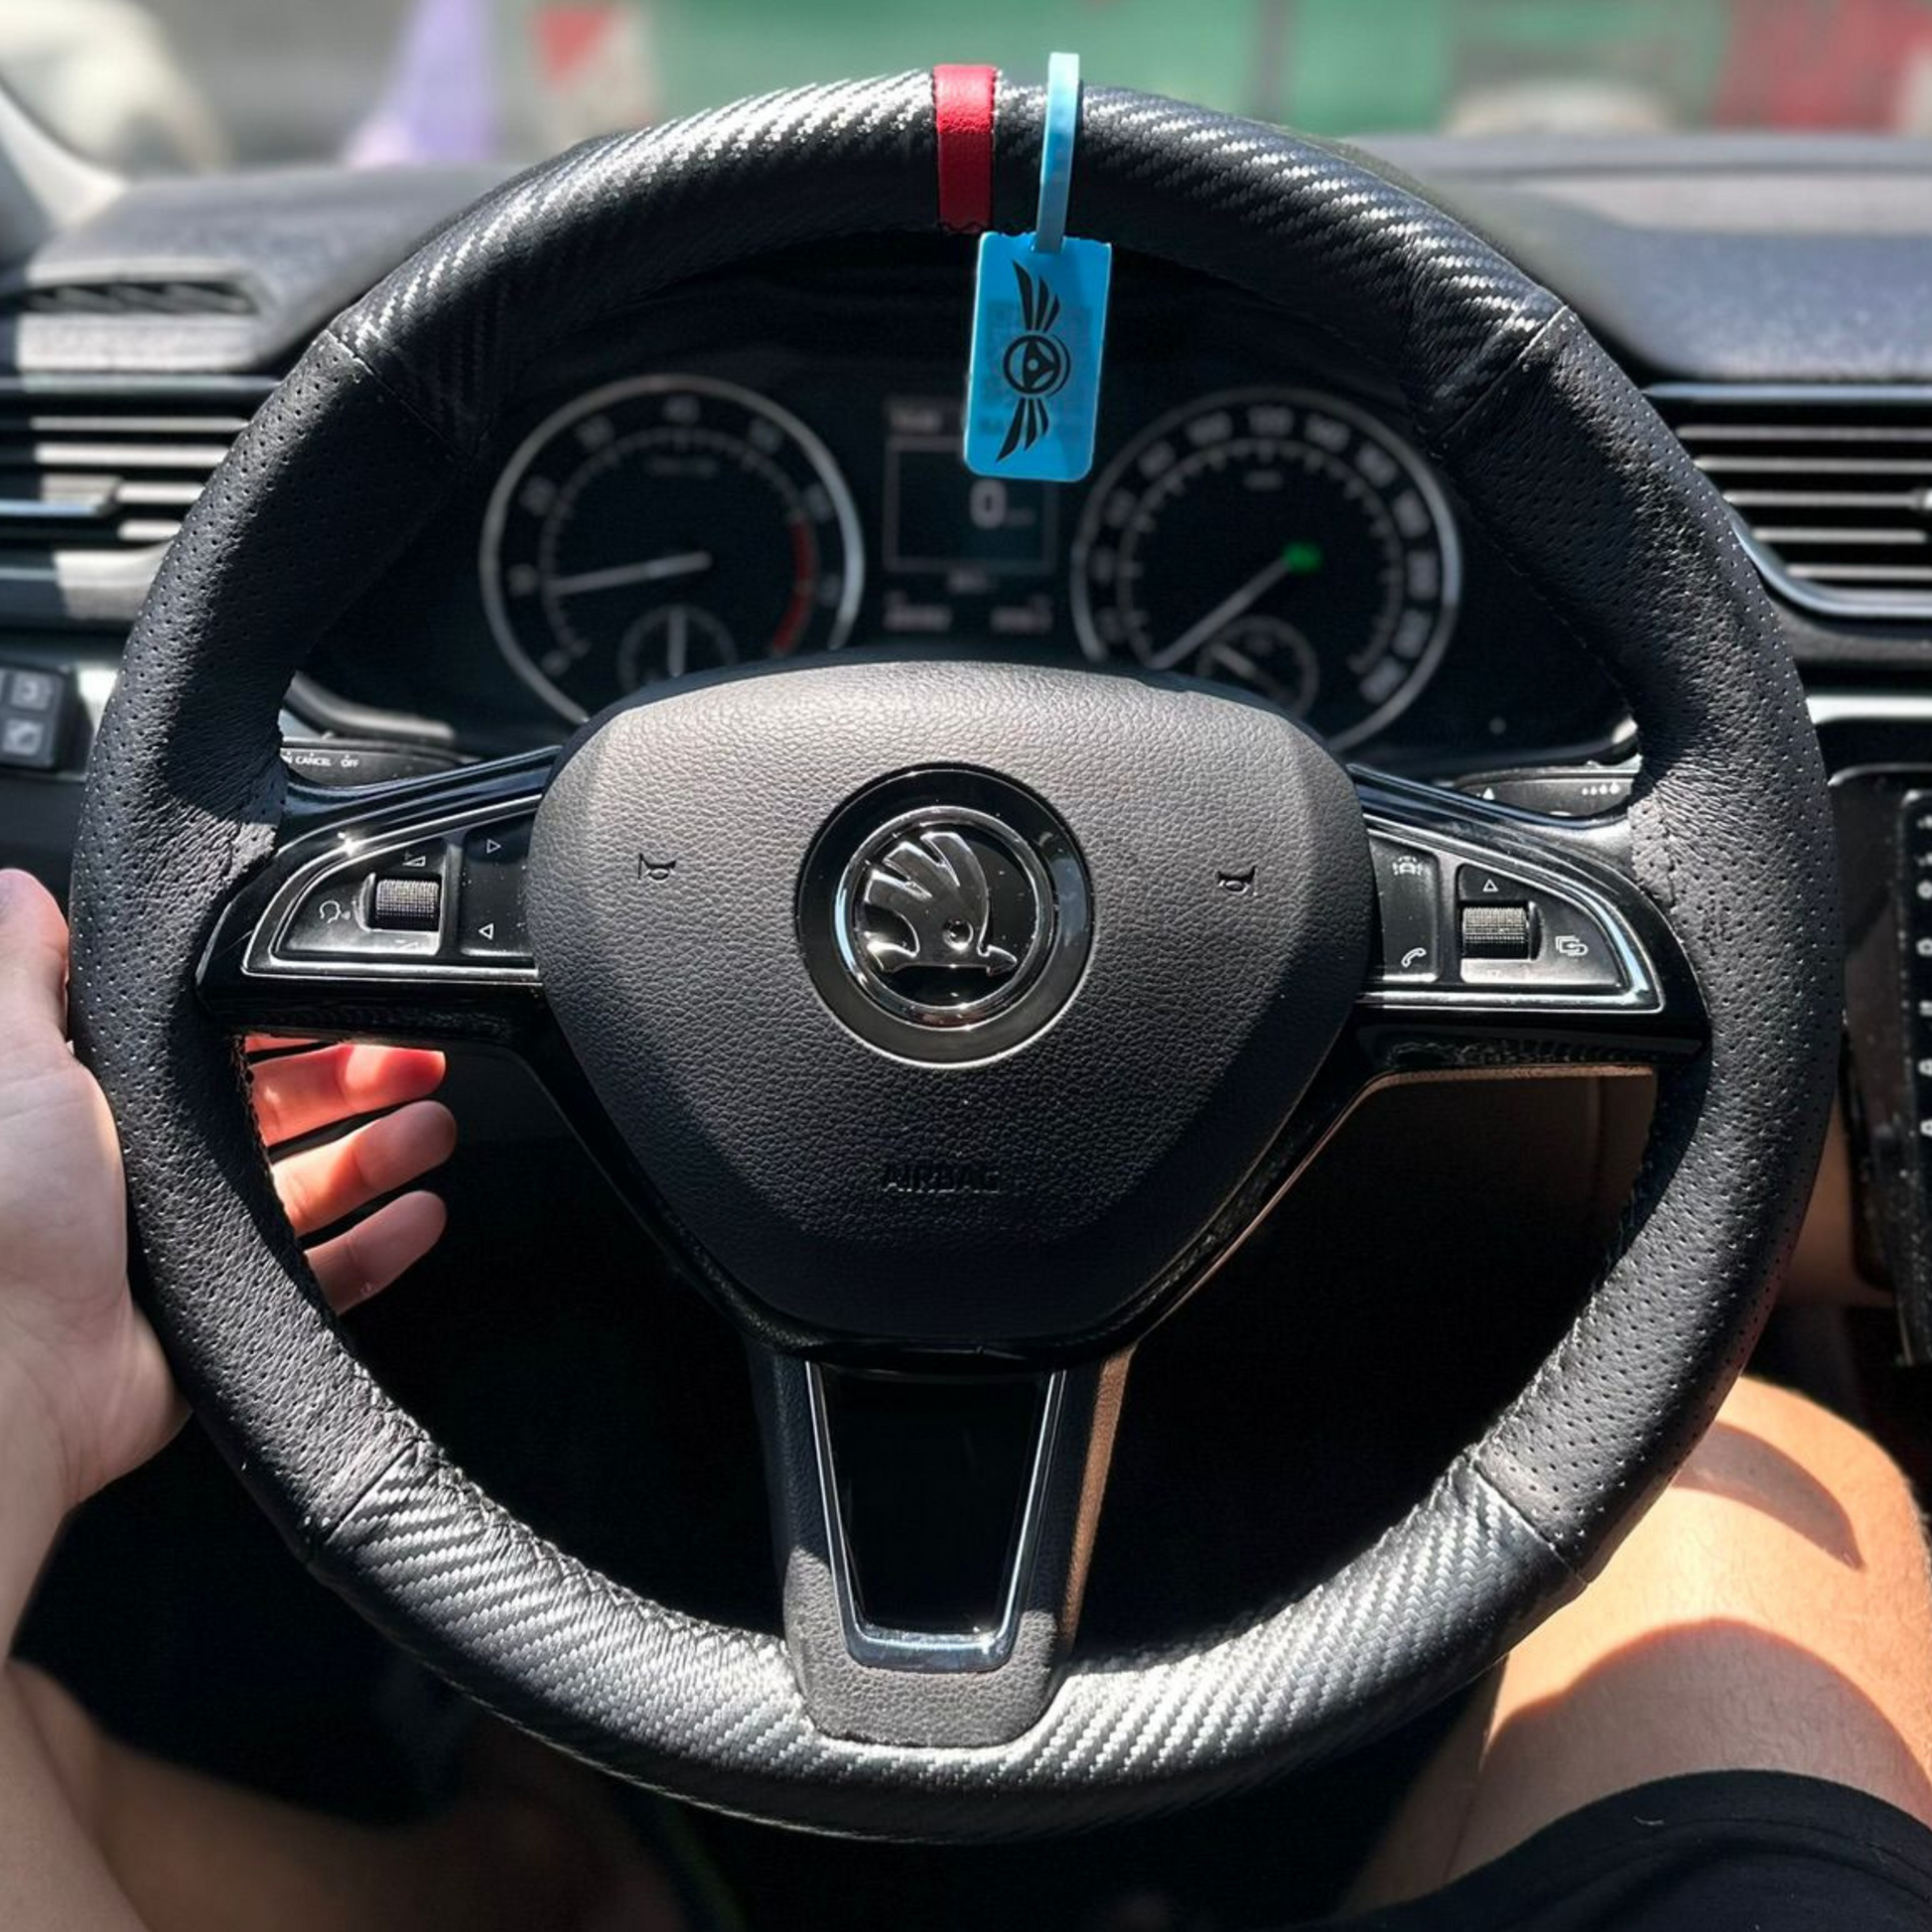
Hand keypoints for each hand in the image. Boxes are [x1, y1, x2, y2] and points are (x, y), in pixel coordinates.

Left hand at [0, 868, 454, 1534]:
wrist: (5, 1375)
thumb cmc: (2, 1218)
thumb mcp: (12, 1067)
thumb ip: (23, 976)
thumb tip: (21, 891)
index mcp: (111, 1106)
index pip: (222, 1045)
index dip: (293, 1016)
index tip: (356, 995)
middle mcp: (155, 1170)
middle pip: (283, 1110)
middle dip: (361, 1078)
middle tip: (424, 1059)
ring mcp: (194, 1244)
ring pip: (313, 1185)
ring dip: (383, 1152)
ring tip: (435, 1129)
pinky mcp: (225, 1314)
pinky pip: (325, 1275)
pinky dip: (381, 1245)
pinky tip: (420, 1214)